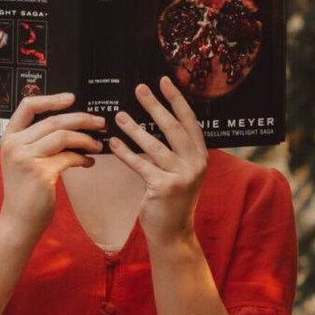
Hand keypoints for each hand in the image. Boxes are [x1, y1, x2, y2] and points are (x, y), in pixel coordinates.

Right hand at [0, 92, 104, 241]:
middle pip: (53, 120)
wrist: (18, 221)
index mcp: (9, 137)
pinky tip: (89, 162)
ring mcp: (25, 158)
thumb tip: (72, 123)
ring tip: (97, 145)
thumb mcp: (24, 160)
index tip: (72, 98)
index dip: (51, 99)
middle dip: (81, 119)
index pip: (28, 106)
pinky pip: (69, 157)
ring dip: (86, 139)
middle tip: (100, 123)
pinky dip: (83, 158)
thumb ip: (38, 140)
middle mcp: (14, 145)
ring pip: (63, 135)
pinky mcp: (40, 173)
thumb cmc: (26, 191)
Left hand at [107, 76, 208, 247]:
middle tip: (139, 89)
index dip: (177, 100)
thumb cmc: (172, 201)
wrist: (173, 233)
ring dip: (134, 128)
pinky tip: (114, 143)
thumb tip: (159, 121)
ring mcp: (181, 176)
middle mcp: (195, 164)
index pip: (190, 121)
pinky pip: (140, 165)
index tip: (164, 81)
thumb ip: (176, 151)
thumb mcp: (181, 173)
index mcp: (201, 156)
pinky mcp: (164, 187)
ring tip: (118, 115)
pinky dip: (126, 153)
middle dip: (155, 105)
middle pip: (173, 128)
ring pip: (154, 145)